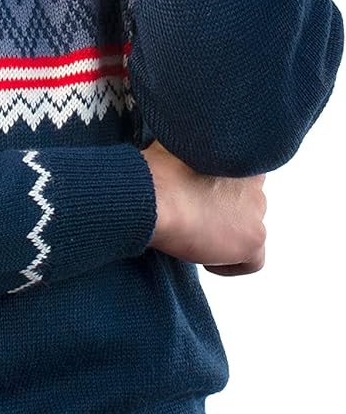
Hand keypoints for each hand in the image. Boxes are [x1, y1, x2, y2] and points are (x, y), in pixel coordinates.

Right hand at [142, 139, 266, 274]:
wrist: (157, 199)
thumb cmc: (156, 174)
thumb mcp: (172, 149)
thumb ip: (188, 151)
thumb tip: (176, 153)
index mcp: (237, 155)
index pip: (239, 175)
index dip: (219, 191)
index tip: (199, 198)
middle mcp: (255, 179)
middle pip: (246, 204)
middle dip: (224, 214)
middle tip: (195, 219)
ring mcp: (257, 208)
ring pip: (248, 230)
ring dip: (226, 236)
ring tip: (196, 238)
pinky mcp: (254, 237)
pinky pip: (252, 262)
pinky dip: (228, 265)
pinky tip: (202, 259)